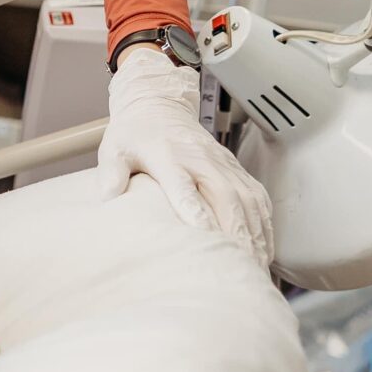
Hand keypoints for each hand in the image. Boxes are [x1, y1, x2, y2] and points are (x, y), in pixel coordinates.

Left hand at [97, 44, 274, 266]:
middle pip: (226, 196)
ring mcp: (222, 163)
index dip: (196, 211)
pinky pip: (257, 197)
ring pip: (247, 199)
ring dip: (254, 233)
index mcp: (168, 155)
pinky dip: (263, 223)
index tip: (205, 237)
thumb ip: (112, 172)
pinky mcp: (236, 168)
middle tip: (239, 266)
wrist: (159, 105)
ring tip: (255, 266)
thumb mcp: (114, 149)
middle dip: (236, 232)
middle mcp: (201, 159)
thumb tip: (108, 197)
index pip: (184, 186)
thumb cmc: (135, 134)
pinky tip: (264, 247)